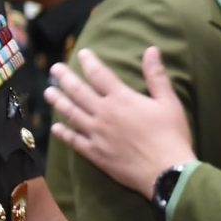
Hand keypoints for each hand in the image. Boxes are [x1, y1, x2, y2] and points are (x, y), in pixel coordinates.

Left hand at [46, 48, 196, 193]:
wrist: (166, 172)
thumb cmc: (171, 135)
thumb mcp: (168, 102)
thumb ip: (156, 75)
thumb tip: (152, 49)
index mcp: (122, 99)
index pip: (100, 74)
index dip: (89, 62)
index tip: (81, 53)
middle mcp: (104, 114)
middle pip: (79, 92)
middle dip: (65, 78)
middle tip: (55, 69)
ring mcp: (97, 134)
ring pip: (72, 114)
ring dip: (59, 102)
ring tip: (48, 92)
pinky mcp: (96, 153)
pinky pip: (74, 141)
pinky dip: (64, 134)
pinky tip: (55, 128)